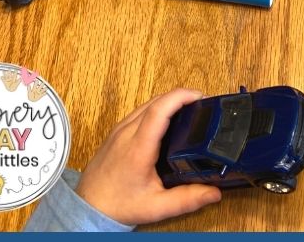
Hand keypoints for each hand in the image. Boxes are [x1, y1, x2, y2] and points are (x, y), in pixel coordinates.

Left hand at [75, 88, 221, 224]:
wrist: (89, 208)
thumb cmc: (117, 205)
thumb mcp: (157, 207)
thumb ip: (188, 200)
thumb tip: (214, 192)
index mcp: (138, 148)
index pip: (159, 110)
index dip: (181, 97)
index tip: (199, 96)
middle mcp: (126, 134)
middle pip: (155, 101)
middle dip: (180, 96)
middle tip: (201, 104)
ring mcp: (119, 130)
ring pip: (146, 103)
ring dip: (168, 100)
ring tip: (188, 109)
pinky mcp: (116, 132)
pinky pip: (139, 111)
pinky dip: (156, 107)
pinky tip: (166, 119)